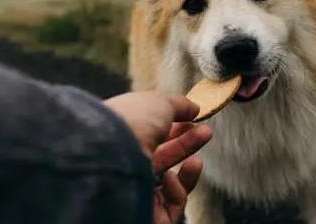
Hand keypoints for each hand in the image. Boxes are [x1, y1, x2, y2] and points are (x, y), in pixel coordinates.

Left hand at [105, 91, 212, 223]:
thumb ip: (179, 105)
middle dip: (187, 145)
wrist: (109, 154)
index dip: (177, 127)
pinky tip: (169, 179)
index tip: (195, 119)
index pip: (154, 136)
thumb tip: (194, 108)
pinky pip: (170, 208)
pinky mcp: (145, 215)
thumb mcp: (159, 103)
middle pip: (163, 158)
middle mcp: (126, 165)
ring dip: (188, 174)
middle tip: (206, 133)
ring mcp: (134, 191)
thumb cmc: (129, 123)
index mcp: (123, 138)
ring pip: (170, 187)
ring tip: (195, 162)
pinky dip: (176, 192)